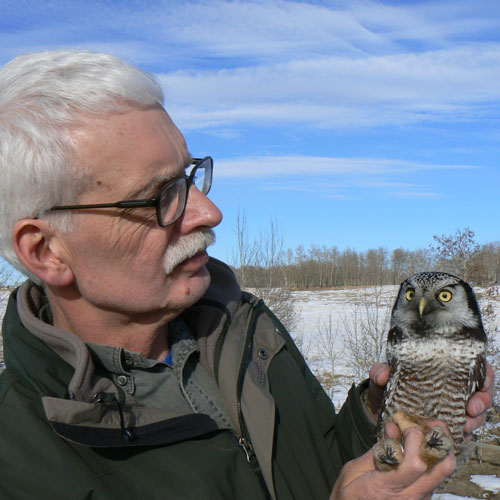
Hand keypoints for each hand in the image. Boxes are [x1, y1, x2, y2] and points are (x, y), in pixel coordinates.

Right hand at [330, 420, 455, 499]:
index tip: (402, 422)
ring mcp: (421, 498)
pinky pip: (438, 474)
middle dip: (440, 437)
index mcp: (390, 488)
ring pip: (445, 470)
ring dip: (440, 445)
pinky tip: (419, 445)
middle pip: (444, 466)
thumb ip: (376, 450)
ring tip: (424, 431)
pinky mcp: (423, 498)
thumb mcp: (354, 470)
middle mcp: (412, 496)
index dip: (415, 436)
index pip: (416, 463)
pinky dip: (434, 454)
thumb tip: (393, 428)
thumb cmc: (351, 495)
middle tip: (425, 422)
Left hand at [365, 362, 494, 434]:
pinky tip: (458, 437)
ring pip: (475, 415)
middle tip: (471, 408)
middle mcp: (451, 392)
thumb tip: (383, 373)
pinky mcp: (446, 430)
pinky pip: (463, 434)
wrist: (377, 413)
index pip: (473, 370)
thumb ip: (379, 371)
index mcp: (441, 373)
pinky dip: (463, 436)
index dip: (483, 376)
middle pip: (481, 394)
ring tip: (463, 424)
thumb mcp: (380, 377)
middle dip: (482, 401)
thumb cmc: (385, 390)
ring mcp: (451, 412)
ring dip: (474, 421)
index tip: (480, 383)